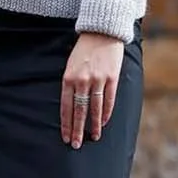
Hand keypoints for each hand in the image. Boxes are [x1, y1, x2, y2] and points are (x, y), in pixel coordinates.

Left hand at [62, 32, 125, 148]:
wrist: (101, 32)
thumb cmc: (83, 50)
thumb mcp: (70, 65)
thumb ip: (70, 84)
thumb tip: (70, 106)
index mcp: (68, 78)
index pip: (65, 107)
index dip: (66, 124)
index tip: (65, 137)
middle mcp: (82, 81)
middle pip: (79, 111)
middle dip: (77, 129)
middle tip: (76, 144)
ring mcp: (98, 79)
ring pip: (94, 108)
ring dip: (93, 125)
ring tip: (92, 138)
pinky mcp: (112, 77)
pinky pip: (109, 99)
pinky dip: (106, 113)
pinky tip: (103, 123)